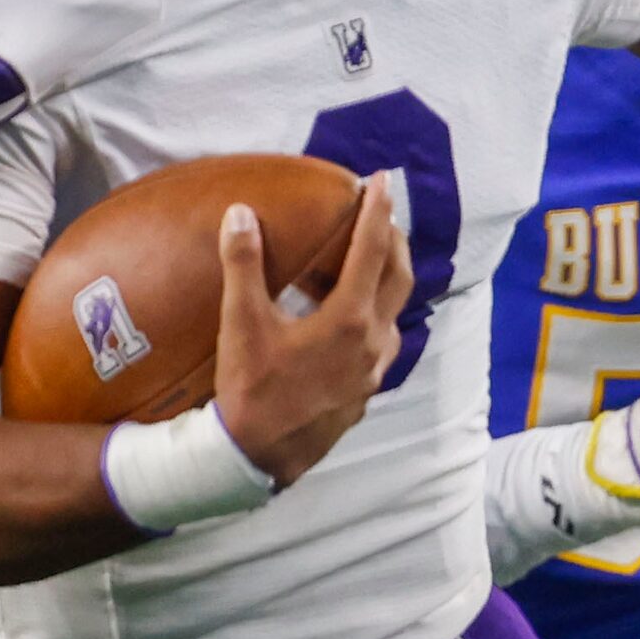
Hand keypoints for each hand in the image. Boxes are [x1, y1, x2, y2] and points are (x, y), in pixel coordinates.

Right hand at [212, 170, 412, 485]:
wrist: (259, 457)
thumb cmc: (252, 389)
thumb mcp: (242, 323)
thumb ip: (244, 264)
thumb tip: (241, 214)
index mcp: (349, 319)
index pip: (372, 250)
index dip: (378, 211)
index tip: (383, 180)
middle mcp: (373, 342)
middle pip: (398, 277)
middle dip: (392, 240)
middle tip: (380, 214)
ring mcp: (372, 371)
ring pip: (392, 312)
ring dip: (383, 280)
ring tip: (358, 263)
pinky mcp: (364, 392)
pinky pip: (379, 341)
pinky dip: (370, 314)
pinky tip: (342, 318)